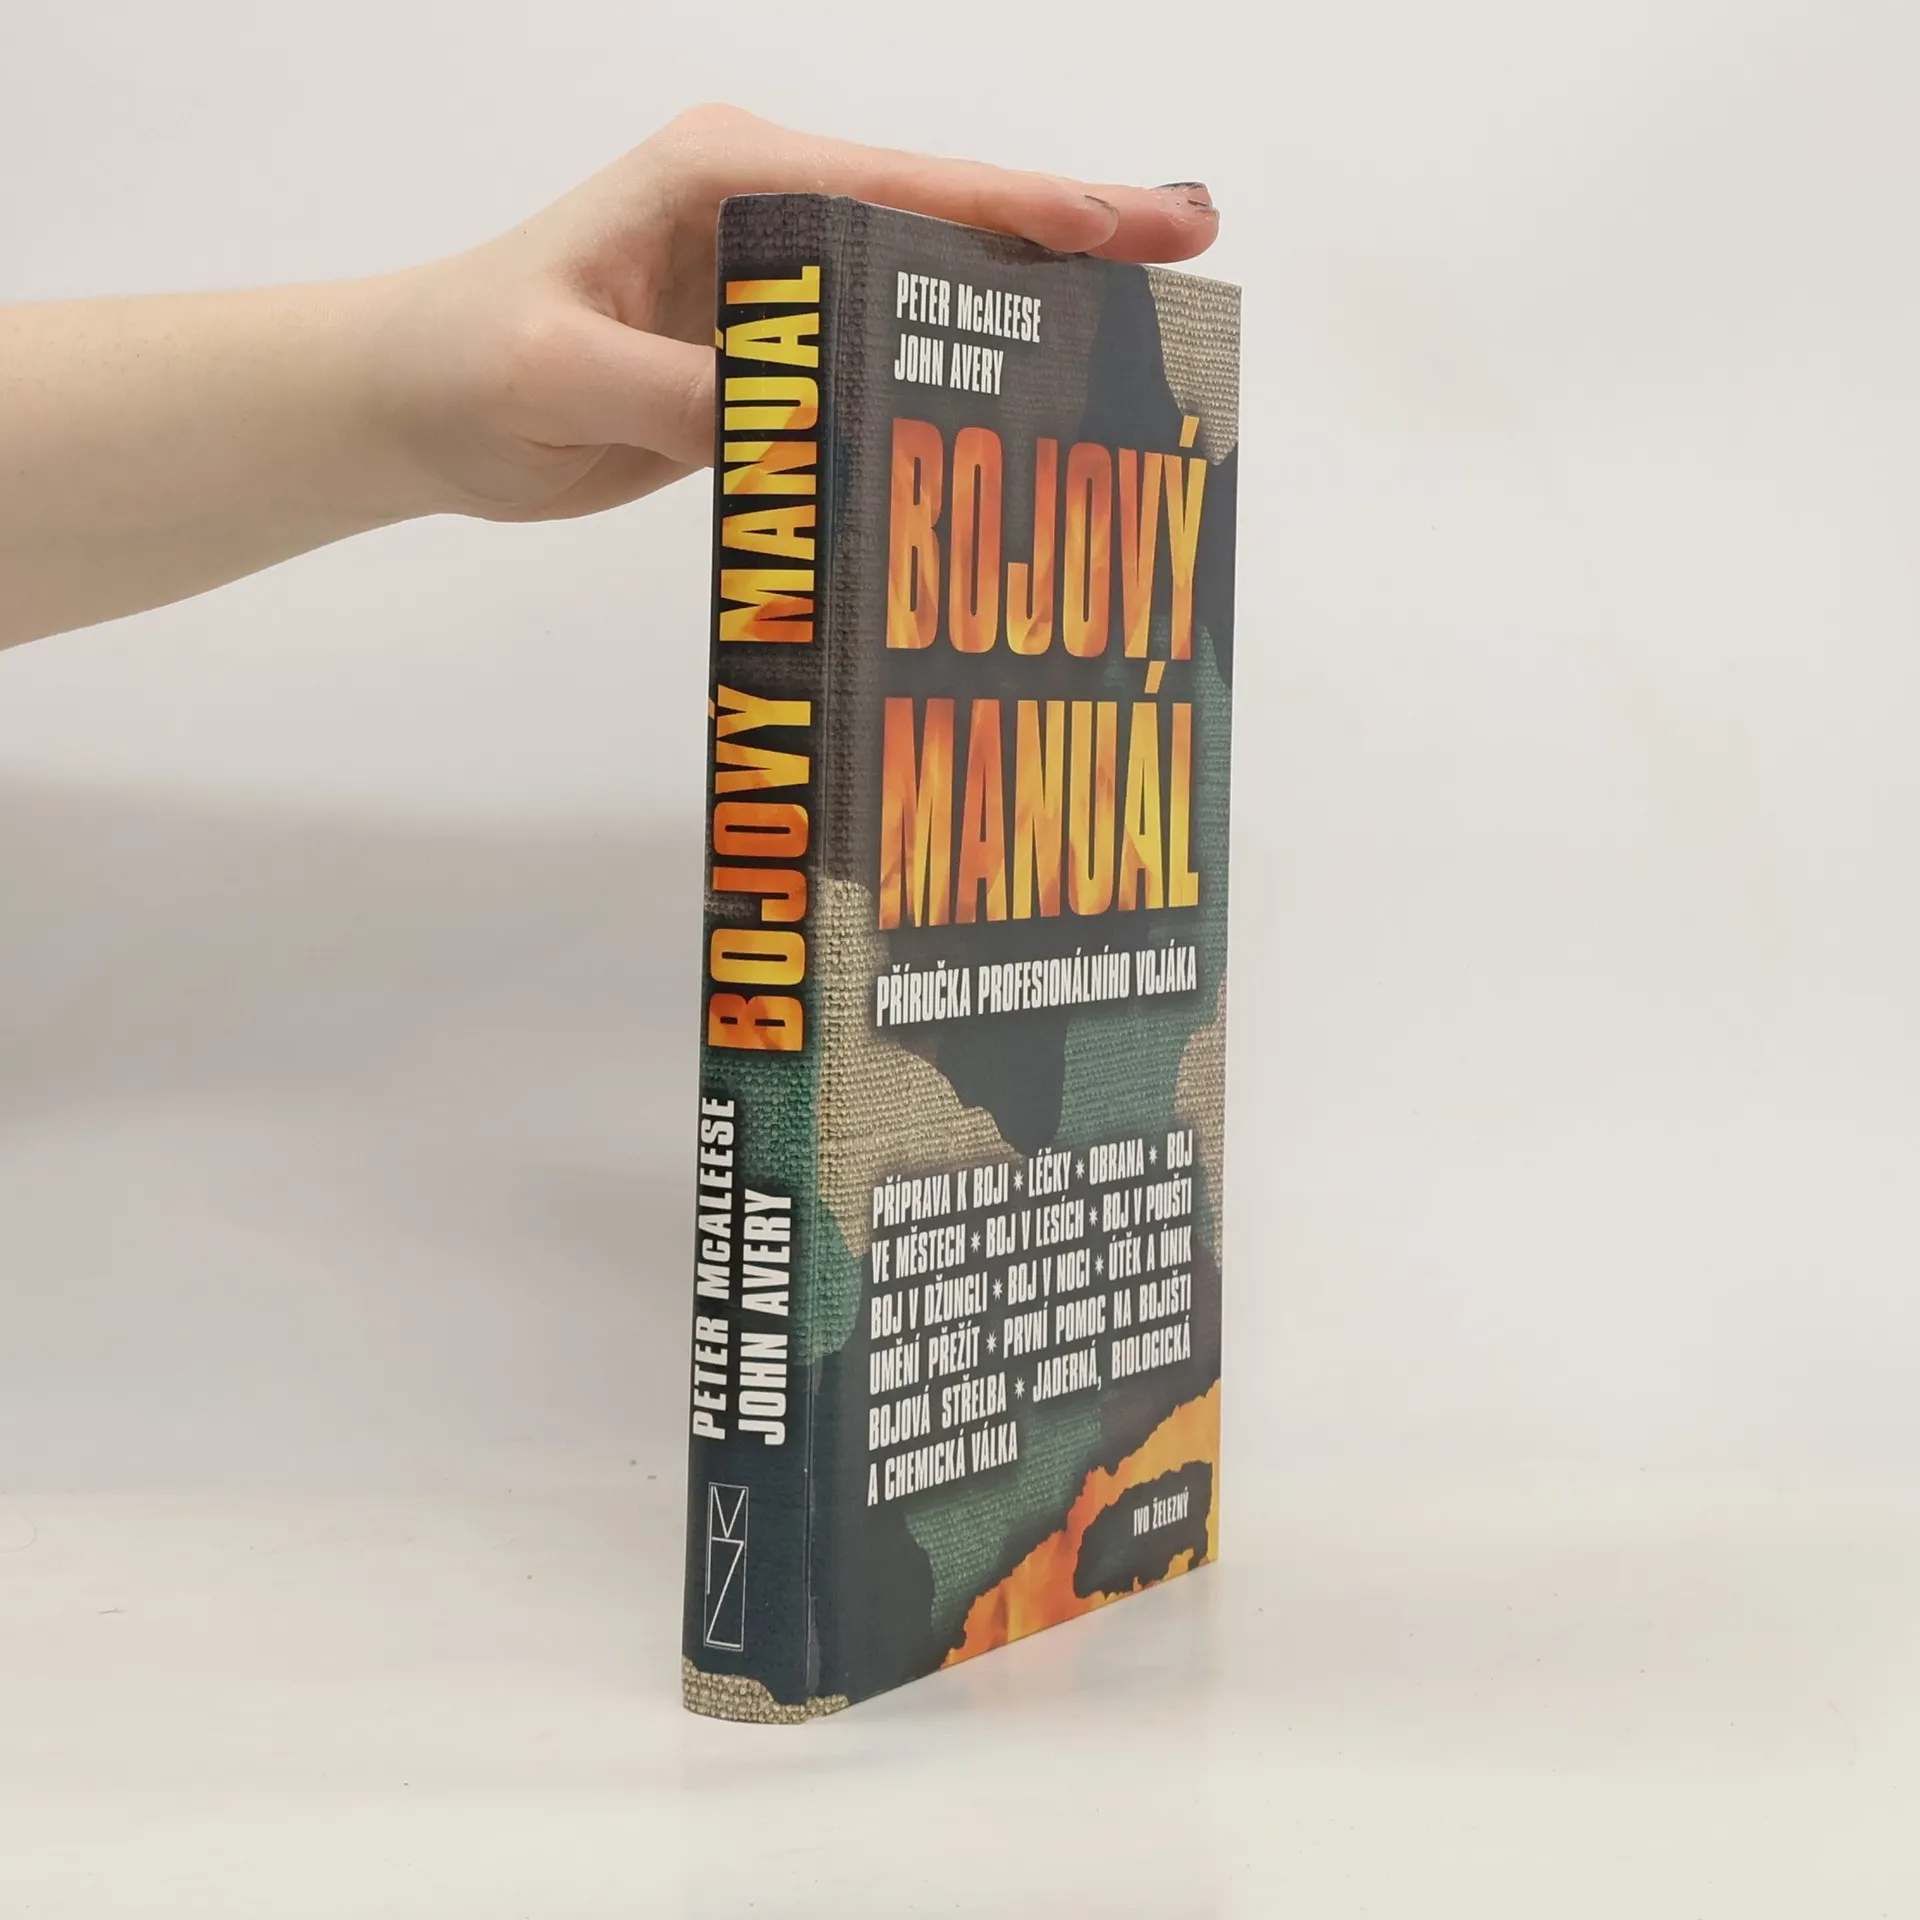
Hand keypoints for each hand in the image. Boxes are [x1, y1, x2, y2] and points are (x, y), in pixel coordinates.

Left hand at [369, 104, 1220, 523]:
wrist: (414, 405)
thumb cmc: (469, 362)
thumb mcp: (566, 371)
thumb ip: (684, 389)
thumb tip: (800, 417)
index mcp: (726, 176)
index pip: (901, 188)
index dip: (1020, 208)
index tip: (1123, 226)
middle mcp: (765, 213)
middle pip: (944, 219)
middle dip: (1067, 234)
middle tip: (1189, 246)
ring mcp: (774, 286)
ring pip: (925, 287)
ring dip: (1026, 307)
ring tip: (1139, 328)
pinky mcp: (768, 354)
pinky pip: (880, 359)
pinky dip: (955, 374)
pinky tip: (1021, 403)